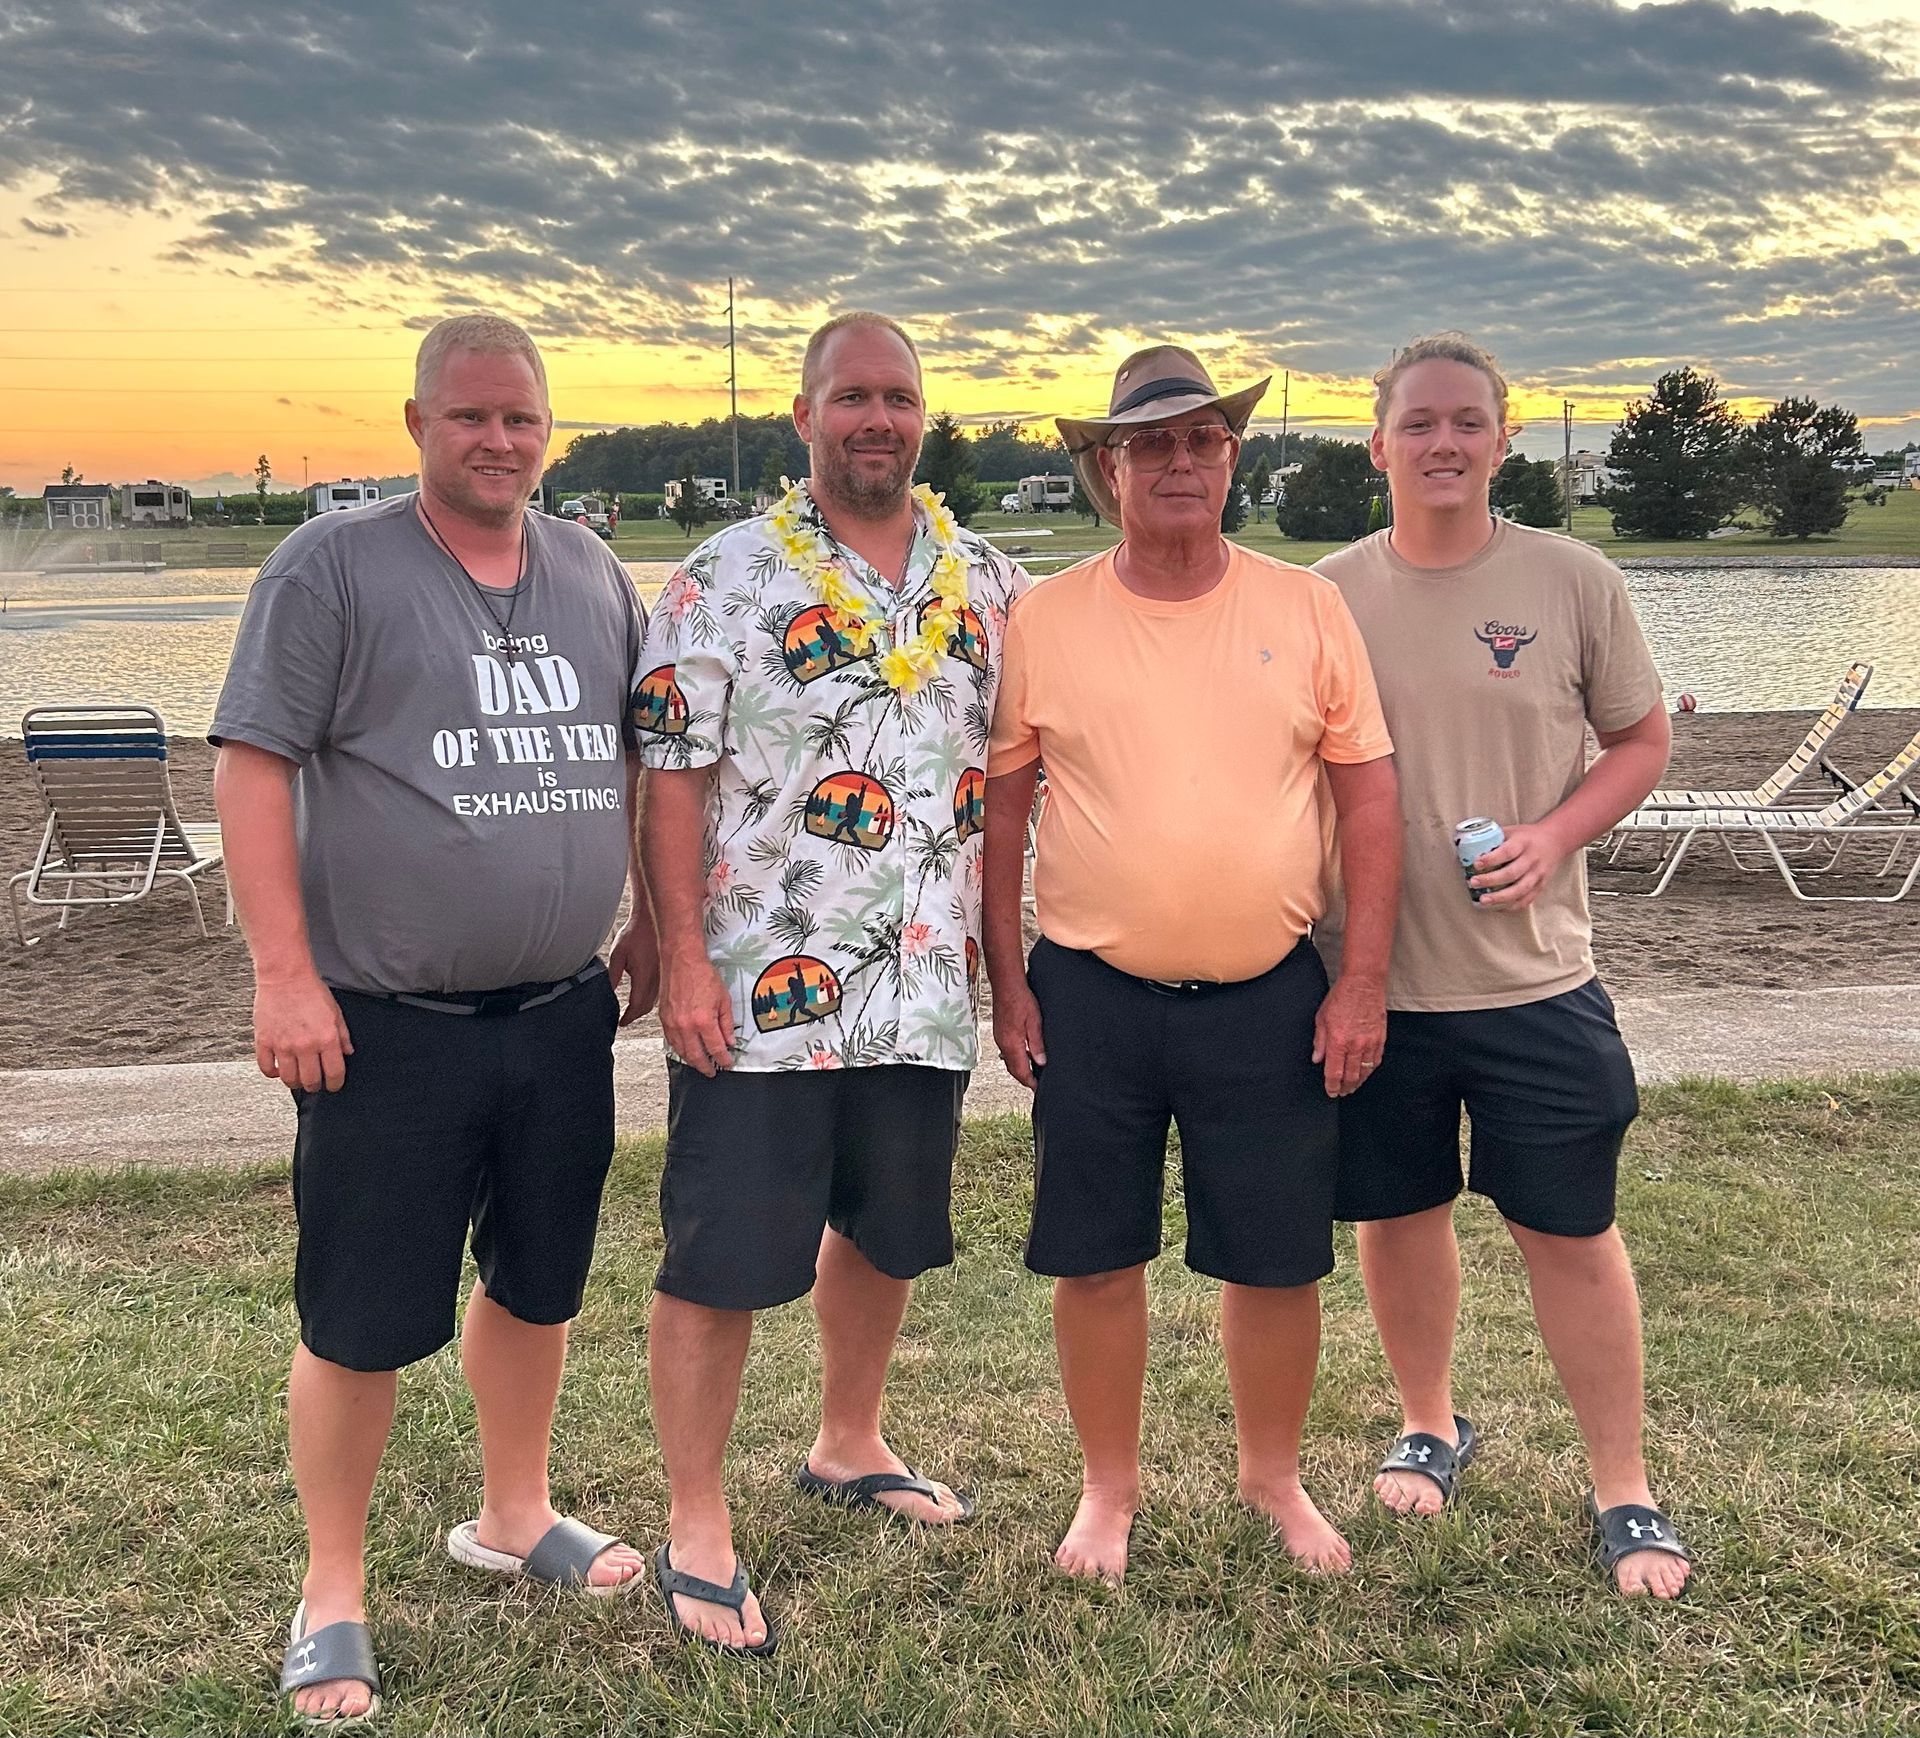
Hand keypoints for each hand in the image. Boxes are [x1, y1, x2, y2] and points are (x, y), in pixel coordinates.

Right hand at [254, 973, 352, 1091]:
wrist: (285, 976)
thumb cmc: (310, 991)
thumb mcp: (336, 1013)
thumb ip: (343, 1036)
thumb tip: (347, 1053)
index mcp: (326, 1039)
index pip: (334, 1073)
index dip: (336, 1084)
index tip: (334, 1085)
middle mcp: (305, 1045)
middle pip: (311, 1080)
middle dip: (315, 1086)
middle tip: (316, 1083)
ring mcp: (283, 1045)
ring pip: (289, 1078)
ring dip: (295, 1082)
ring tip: (298, 1078)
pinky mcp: (264, 1042)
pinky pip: (267, 1068)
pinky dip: (273, 1073)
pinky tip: (279, 1069)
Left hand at [607, 918, 660, 1024]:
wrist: (653, 919)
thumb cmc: (636, 932)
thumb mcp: (618, 955)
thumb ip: (612, 976)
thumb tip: (607, 991)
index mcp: (644, 977)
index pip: (637, 1005)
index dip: (628, 1017)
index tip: (621, 1022)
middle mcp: (656, 979)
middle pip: (647, 1006)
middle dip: (635, 1015)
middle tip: (625, 1018)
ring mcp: (662, 975)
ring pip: (654, 999)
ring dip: (643, 1007)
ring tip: (633, 1010)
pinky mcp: (665, 971)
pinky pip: (659, 990)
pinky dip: (650, 997)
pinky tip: (644, 995)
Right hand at [659, 947, 734, 1074]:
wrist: (681, 960)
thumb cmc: (702, 974)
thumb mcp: (724, 999)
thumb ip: (726, 1023)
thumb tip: (729, 1041)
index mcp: (703, 1021)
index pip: (715, 1049)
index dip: (723, 1059)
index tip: (727, 1063)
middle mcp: (685, 1025)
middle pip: (696, 1056)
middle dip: (705, 1067)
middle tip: (712, 1072)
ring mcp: (672, 1023)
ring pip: (681, 1051)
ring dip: (691, 1061)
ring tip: (700, 1063)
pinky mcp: (663, 1018)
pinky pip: (671, 1041)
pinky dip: (679, 1049)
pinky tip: (686, 1050)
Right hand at [992, 976, 1047, 1090]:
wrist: (1006, 985)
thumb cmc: (1021, 999)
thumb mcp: (1035, 1022)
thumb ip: (1037, 1043)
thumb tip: (1041, 1062)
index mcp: (1012, 1043)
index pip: (1020, 1071)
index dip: (1030, 1082)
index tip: (1038, 1090)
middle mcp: (1003, 1043)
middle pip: (1013, 1069)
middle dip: (1024, 1078)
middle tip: (1037, 1085)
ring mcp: (1000, 1038)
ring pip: (1009, 1061)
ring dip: (1020, 1069)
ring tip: (1033, 1072)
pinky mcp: (1000, 1032)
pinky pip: (1007, 1051)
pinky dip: (1016, 1058)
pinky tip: (1026, 1054)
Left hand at [1312, 974, 1384, 1097]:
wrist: (1363, 983)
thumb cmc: (1341, 997)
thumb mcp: (1321, 1018)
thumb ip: (1319, 1041)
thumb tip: (1317, 1059)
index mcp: (1338, 1041)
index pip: (1334, 1073)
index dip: (1332, 1086)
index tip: (1330, 1091)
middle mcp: (1355, 1045)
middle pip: (1351, 1076)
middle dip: (1345, 1088)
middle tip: (1341, 1092)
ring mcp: (1370, 1043)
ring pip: (1365, 1071)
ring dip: (1358, 1082)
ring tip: (1352, 1086)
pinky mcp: (1381, 1038)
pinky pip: (1376, 1061)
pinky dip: (1369, 1070)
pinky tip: (1365, 1073)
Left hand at [1470, 820, 1571, 909]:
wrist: (1556, 840)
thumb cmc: (1526, 836)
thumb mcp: (1511, 831)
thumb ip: (1492, 839)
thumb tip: (1464, 847)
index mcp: (1523, 843)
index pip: (1507, 852)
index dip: (1491, 859)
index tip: (1475, 863)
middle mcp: (1532, 859)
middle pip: (1512, 873)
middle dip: (1491, 880)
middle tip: (1472, 883)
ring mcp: (1538, 874)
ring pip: (1520, 890)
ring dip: (1500, 897)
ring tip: (1483, 901)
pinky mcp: (1541, 885)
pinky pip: (1527, 899)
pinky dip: (1512, 906)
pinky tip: (1498, 908)